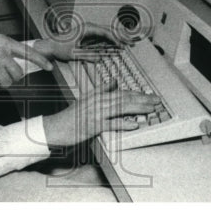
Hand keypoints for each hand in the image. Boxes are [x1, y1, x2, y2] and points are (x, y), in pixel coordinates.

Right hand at [0, 27, 52, 93]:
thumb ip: (3, 48)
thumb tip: (12, 60)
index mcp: (5, 43)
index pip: (28, 52)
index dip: (40, 60)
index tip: (49, 67)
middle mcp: (2, 55)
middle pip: (18, 74)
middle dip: (12, 76)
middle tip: (2, 73)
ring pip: (7, 83)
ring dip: (0, 82)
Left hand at [31, 22, 135, 62]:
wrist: (50, 46)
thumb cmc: (60, 47)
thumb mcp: (75, 54)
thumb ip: (88, 56)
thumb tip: (100, 59)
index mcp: (86, 28)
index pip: (105, 32)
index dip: (115, 39)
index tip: (122, 45)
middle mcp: (88, 28)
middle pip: (108, 31)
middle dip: (120, 37)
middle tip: (132, 43)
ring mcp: (88, 31)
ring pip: (106, 34)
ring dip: (116, 39)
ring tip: (127, 44)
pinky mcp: (86, 36)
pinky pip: (101, 38)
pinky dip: (109, 42)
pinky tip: (115, 46)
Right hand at [42, 81, 161, 147]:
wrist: (54, 128)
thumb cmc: (70, 117)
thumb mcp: (85, 100)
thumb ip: (101, 90)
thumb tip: (114, 81)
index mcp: (96, 95)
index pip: (120, 92)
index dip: (136, 94)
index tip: (149, 96)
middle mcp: (97, 101)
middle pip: (124, 98)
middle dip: (142, 99)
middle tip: (156, 101)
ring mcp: (95, 113)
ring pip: (120, 108)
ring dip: (138, 108)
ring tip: (150, 109)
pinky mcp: (93, 125)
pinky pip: (111, 124)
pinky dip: (124, 124)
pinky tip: (134, 124)